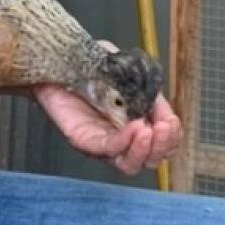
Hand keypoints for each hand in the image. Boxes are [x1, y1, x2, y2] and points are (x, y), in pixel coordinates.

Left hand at [33, 42, 180, 175]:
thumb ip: (142, 79)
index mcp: (135, 121)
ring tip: (149, 131)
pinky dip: (123, 141)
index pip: (161, 142)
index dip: (171, 135)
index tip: (171, 121)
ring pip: (129, 164)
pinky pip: (106, 149)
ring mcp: (101, 141)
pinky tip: (134, 128)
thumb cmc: (86, 64)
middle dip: (163, 146)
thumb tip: (157, 98)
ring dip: (145, 150)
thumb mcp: (122, 66)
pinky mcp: (82, 139)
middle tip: (165, 128)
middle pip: (150, 159)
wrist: (53, 60)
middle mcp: (120, 137)